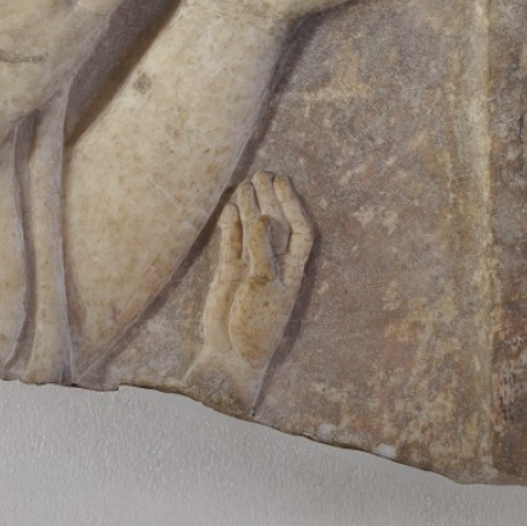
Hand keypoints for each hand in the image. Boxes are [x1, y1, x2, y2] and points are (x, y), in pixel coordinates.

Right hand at [184, 172, 312, 411]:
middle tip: (261, 173)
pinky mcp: (228, 271)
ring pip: (250, 229)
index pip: (298, 230)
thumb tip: (261, 215)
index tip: (282, 181)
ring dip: (249, 207)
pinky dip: (229, 225)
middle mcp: (272, 264)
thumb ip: (262, 249)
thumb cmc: (256, 325)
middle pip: (274, 225)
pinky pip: (230, 242)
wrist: (230, 354)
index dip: (292, 204)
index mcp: (291, 269)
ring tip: (244, 182)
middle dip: (270, 199)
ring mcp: (249, 267)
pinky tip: (229, 207)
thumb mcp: (264, 286)